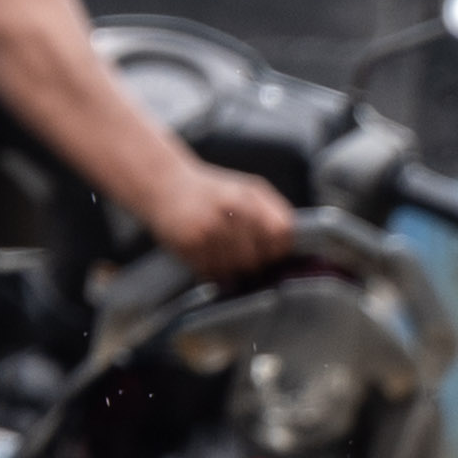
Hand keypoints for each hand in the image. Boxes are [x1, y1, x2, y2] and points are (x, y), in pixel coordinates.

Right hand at [143, 162, 294, 280]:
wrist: (165, 185)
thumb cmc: (212, 190)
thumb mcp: (248, 188)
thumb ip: (274, 211)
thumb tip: (292, 240)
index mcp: (248, 198)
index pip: (280, 234)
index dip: (278, 247)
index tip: (272, 250)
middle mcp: (229, 213)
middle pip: (257, 257)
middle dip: (253, 261)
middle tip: (241, 253)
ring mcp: (207, 230)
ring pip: (235, 269)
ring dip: (232, 269)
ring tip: (222, 252)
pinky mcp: (188, 245)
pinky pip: (211, 272)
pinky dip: (212, 270)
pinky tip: (206, 254)